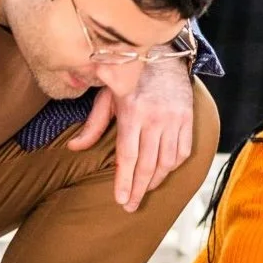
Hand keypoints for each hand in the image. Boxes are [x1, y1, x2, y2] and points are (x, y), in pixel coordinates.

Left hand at [69, 57, 195, 210]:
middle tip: (131, 207)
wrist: (164, 55)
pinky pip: (183, 152)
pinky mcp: (188, 118)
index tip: (121, 201)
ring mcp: (174, 119)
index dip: (124, 181)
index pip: (128, 156)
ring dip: (155, 180)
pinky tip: (162, 172)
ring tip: (144, 190)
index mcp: (132, 112)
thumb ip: (93, 125)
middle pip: (148, 164)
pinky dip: (173, 166)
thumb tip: (74, 148)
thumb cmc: (130, 77)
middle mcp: (155, 118)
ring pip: (167, 162)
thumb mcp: (107, 96)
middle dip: (138, 190)